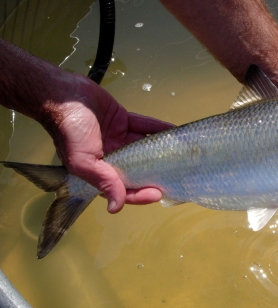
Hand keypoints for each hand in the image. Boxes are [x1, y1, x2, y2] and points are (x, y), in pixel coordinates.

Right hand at [51, 74, 173, 212]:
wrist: (62, 94)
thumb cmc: (70, 129)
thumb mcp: (83, 160)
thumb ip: (103, 181)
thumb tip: (116, 208)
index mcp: (99, 170)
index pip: (123, 188)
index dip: (140, 194)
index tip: (158, 193)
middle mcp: (111, 157)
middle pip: (137, 170)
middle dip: (154, 175)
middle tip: (174, 178)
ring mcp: (118, 138)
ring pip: (144, 148)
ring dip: (160, 151)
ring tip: (180, 155)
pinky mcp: (124, 120)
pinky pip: (145, 126)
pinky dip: (159, 129)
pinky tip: (174, 132)